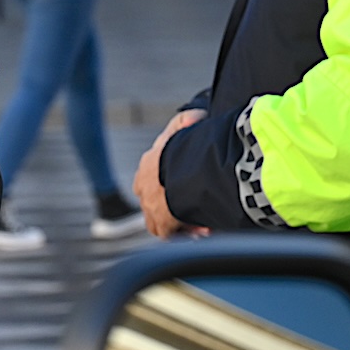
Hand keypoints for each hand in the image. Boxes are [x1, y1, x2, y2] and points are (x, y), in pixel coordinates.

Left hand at [135, 109, 203, 236]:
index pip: (154, 177)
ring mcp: (150, 205)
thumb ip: (187, 119)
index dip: (174, 183)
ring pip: (163, 219)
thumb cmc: (185, 147)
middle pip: (158, 200)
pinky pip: (172, 232)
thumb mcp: (184, 125)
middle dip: (179, 205)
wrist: (184, 168)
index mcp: (148, 164)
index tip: (192, 185)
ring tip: (204, 222)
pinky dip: (188, 232)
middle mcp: (144, 186)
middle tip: (200, 207)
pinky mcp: (159, 221)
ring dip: (183, 221)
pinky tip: (206, 229)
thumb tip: (196, 116)